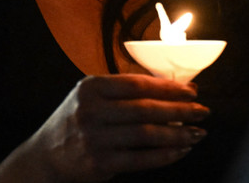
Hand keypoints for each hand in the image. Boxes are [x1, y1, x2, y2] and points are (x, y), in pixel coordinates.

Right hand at [34, 74, 209, 181]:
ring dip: (178, 134)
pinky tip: (181, 150)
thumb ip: (122, 91)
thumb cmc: (77, 121)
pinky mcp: (99, 164)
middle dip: (180, 110)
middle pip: (145, 109)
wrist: (45, 157)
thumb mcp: (91, 97)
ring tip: (198, 132)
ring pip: (147, 135)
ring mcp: (94, 139)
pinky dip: (165, 155)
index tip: (192, 90)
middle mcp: (91, 112)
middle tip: (203, 111)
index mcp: (91, 88)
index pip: (137, 84)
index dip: (169, 87)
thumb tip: (170, 88)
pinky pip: (141, 159)